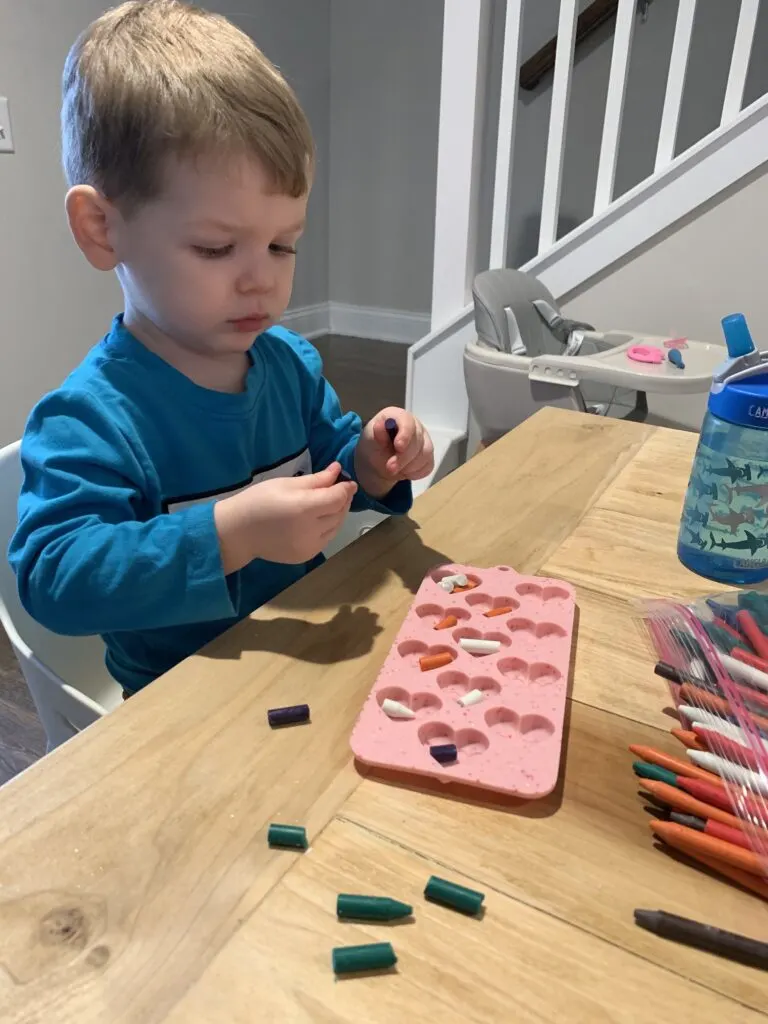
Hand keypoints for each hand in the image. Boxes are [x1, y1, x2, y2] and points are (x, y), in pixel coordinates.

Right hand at [214, 463, 356, 571]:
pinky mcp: (306, 556)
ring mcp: (310, 546)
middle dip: (343, 500)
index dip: (346, 488)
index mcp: (304, 509)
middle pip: (339, 513)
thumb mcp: (286, 484)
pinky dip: (328, 528)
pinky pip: (326, 539)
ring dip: (338, 514)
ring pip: (336, 527)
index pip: (337, 498)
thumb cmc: (258, 501)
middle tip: (340, 489)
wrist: (238, 532)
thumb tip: (337, 470)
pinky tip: (319, 519)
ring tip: (330, 503)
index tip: (348, 481)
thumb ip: (316, 480)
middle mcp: (311, 530)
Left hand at [354, 408, 434, 498]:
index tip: (398, 447)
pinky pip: (427, 465)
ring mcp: (424, 440)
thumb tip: (380, 425)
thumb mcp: (371, 441)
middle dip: (403, 458)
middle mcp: (415, 425)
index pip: (407, 421)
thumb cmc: (375, 446)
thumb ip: (378, 435)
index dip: (405, 434)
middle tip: (390, 468)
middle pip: (417, 440)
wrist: (379, 460)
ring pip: (425, 454)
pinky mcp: (428, 455)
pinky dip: (415, 472)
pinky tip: (403, 471)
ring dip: (408, 466)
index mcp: (399, 416)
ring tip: (393, 470)